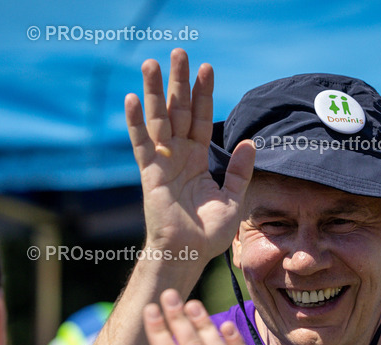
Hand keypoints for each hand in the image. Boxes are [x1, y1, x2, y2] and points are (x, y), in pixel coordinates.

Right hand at [125, 48, 255, 265]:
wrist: (188, 255)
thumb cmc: (209, 234)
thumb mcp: (233, 199)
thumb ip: (239, 171)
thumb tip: (249, 143)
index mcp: (198, 160)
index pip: (201, 119)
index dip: (204, 95)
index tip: (207, 69)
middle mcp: (179, 156)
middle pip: (178, 111)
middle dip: (179, 82)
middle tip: (179, 52)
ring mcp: (163, 162)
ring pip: (158, 120)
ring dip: (154, 91)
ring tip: (151, 64)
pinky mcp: (150, 174)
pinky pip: (141, 144)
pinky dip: (135, 123)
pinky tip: (131, 100)